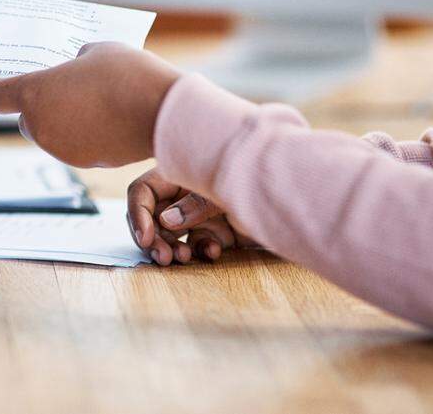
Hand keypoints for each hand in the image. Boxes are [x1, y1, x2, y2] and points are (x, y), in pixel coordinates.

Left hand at [0, 42, 180, 167]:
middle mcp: (41, 126)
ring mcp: (61, 149)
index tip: (12, 87)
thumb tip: (76, 69)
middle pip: (27, 120)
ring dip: (66, 122)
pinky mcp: (85, 163)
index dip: (4, 91)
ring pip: (53, 135)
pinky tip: (110, 121)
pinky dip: (86, 137)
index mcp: (35, 94)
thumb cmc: (128, 75)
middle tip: (69, 91)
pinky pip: (76, 146)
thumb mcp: (98, 51)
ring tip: (98, 103)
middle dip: (42, 108)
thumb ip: (76, 62)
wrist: (162, 113)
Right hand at [127, 168, 255, 265]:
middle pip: (153, 218)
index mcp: (177, 174)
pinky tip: (214, 251)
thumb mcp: (221, 188)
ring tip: (183, 258)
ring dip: (174, 249)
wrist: (293, 193)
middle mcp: (184, 194)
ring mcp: (200, 214)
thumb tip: (166, 222)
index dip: (138, 215)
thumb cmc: (255, 177)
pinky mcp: (217, 231)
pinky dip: (202, 249)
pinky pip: (198, 244)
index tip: (146, 239)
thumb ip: (194, 205)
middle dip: (154, 239)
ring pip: (172, 236)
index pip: (143, 193)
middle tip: (162, 257)